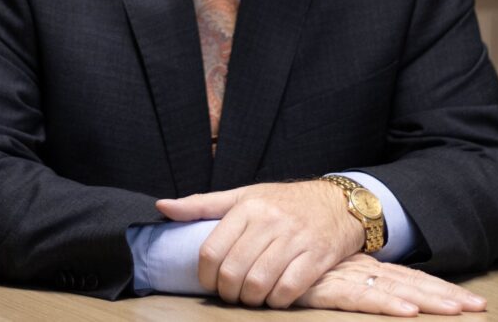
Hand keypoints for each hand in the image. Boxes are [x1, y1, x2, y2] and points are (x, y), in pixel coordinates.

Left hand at [156, 180, 363, 306]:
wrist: (336, 203)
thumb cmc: (283, 202)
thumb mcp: (243, 196)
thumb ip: (201, 204)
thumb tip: (161, 207)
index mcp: (247, 206)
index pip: (211, 252)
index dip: (206, 278)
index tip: (211, 282)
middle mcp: (269, 221)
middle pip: (232, 273)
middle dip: (228, 293)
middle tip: (233, 292)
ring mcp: (294, 239)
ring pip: (258, 284)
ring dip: (250, 300)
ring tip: (252, 295)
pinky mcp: (316, 257)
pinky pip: (287, 291)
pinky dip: (276, 301)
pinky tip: (275, 295)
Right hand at [296, 254, 486, 316]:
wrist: (251, 242)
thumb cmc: (281, 258)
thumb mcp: (315, 271)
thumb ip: (336, 279)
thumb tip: (364, 286)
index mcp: (358, 266)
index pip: (403, 276)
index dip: (435, 286)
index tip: (471, 301)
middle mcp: (356, 269)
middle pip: (407, 282)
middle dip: (443, 296)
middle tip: (480, 307)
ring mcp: (342, 277)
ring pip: (392, 289)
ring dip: (427, 299)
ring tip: (459, 311)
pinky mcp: (325, 287)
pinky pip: (359, 298)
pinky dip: (385, 304)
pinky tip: (408, 311)